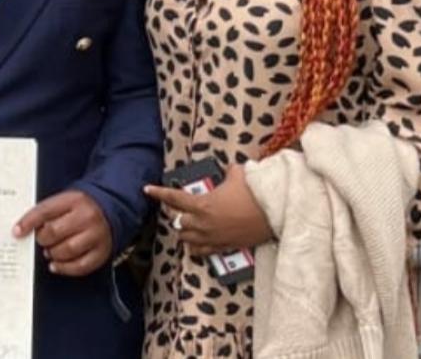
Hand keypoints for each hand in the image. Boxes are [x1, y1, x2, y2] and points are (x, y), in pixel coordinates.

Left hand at [12, 189, 112, 275]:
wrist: (108, 208)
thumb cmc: (79, 207)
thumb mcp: (63, 200)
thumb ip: (45, 212)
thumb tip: (22, 229)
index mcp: (74, 200)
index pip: (45, 211)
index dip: (28, 222)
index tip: (16, 232)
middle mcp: (87, 217)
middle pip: (55, 232)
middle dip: (42, 239)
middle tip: (41, 240)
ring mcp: (97, 235)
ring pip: (68, 250)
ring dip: (52, 254)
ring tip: (49, 251)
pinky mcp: (102, 252)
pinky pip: (81, 266)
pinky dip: (65, 268)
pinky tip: (56, 265)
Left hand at [144, 164, 272, 257]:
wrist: (274, 213)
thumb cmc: (254, 193)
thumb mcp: (238, 175)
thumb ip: (229, 172)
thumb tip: (231, 169)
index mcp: (202, 204)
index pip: (173, 198)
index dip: (158, 193)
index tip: (147, 189)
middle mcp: (203, 223)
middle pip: (178, 222)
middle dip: (175, 214)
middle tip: (177, 208)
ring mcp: (213, 237)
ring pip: (186, 238)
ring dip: (183, 231)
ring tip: (185, 225)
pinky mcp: (224, 247)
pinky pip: (202, 252)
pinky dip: (195, 248)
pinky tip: (193, 245)